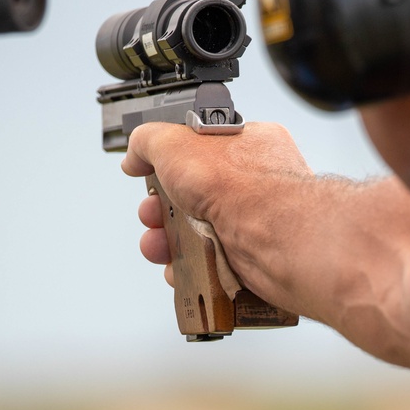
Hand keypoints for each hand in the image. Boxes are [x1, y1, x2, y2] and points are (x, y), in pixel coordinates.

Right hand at [122, 119, 314, 295]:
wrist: (275, 239)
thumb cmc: (243, 186)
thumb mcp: (176, 142)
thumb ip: (148, 141)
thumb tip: (134, 155)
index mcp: (246, 146)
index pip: (200, 152)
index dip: (169, 166)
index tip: (151, 177)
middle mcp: (254, 184)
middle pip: (193, 198)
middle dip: (161, 211)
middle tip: (152, 216)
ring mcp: (254, 223)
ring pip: (199, 235)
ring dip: (169, 244)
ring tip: (158, 247)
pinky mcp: (252, 260)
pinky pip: (213, 264)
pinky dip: (191, 269)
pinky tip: (180, 268)